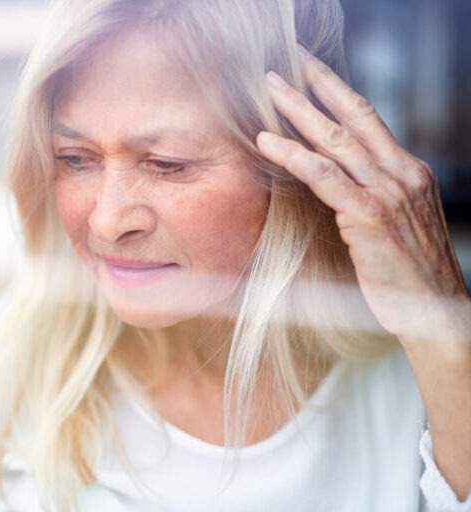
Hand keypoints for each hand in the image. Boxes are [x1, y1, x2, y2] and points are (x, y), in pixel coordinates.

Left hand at [256, 46, 469, 345]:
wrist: (436, 311)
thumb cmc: (409, 272)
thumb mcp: (397, 221)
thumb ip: (372, 194)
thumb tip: (335, 179)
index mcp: (408, 171)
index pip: (369, 117)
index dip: (336, 90)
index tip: (310, 69)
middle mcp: (401, 173)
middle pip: (351, 117)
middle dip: (313, 87)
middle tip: (280, 66)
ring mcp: (388, 192)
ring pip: (335, 140)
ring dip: (297, 110)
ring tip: (268, 89)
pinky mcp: (369, 215)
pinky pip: (323, 176)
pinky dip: (292, 155)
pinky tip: (266, 141)